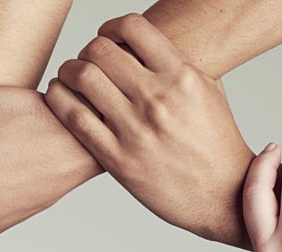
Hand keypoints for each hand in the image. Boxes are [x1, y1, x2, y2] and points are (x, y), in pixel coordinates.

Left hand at [45, 14, 252, 246]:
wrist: (222, 195)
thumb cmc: (216, 143)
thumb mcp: (209, 91)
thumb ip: (178, 63)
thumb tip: (148, 41)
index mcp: (182, 76)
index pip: (132, 27)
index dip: (111, 27)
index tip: (106, 37)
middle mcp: (158, 100)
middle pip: (101, 50)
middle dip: (87, 50)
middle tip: (86, 60)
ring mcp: (136, 130)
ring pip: (83, 78)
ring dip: (69, 71)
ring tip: (69, 76)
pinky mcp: (118, 160)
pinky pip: (75, 118)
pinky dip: (59, 99)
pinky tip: (60, 96)